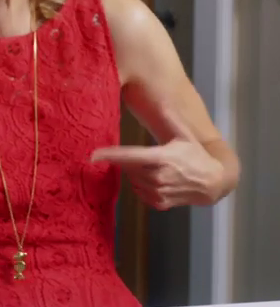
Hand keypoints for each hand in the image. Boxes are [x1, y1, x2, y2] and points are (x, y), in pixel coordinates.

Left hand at [91, 108, 223, 209]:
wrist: (213, 182)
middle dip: (128, 161)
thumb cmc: (197, 156)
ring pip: (132, 180)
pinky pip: (139, 193)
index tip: (92, 155)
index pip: (129, 156)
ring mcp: (158, 192)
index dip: (109, 155)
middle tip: (139, 155)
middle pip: (128, 168)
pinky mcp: (159, 204)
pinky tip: (153, 179)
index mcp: (161, 158)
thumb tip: (162, 102)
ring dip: (135, 173)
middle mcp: (158, 177)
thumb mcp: (185, 135)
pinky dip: (141, 185)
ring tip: (151, 167)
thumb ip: (171, 119)